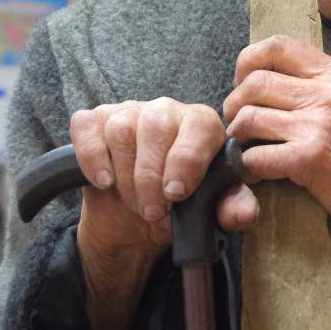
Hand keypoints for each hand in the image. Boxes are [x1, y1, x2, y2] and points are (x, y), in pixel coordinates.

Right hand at [68, 98, 257, 329]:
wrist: (139, 219)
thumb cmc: (181, 205)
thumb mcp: (211, 212)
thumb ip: (232, 208)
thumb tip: (243, 213)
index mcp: (202, 124)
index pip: (198, 126)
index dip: (186, 160)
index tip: (176, 194)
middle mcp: (167, 110)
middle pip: (156, 127)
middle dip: (151, 177)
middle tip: (153, 210)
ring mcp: (128, 112)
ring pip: (121, 129)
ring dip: (125, 176)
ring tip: (134, 202)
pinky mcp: (95, 121)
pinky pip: (87, 126)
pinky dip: (92, 156)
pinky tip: (103, 181)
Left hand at [222, 36, 330, 265]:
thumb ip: (328, 87)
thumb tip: (284, 78)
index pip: (278, 46)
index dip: (249, 62)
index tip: (243, 82)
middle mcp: (329, 93)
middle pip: (255, 82)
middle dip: (235, 104)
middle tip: (238, 123)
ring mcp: (318, 125)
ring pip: (249, 118)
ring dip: (238, 136)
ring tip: (244, 148)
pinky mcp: (308, 159)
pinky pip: (256, 156)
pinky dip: (247, 167)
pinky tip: (254, 173)